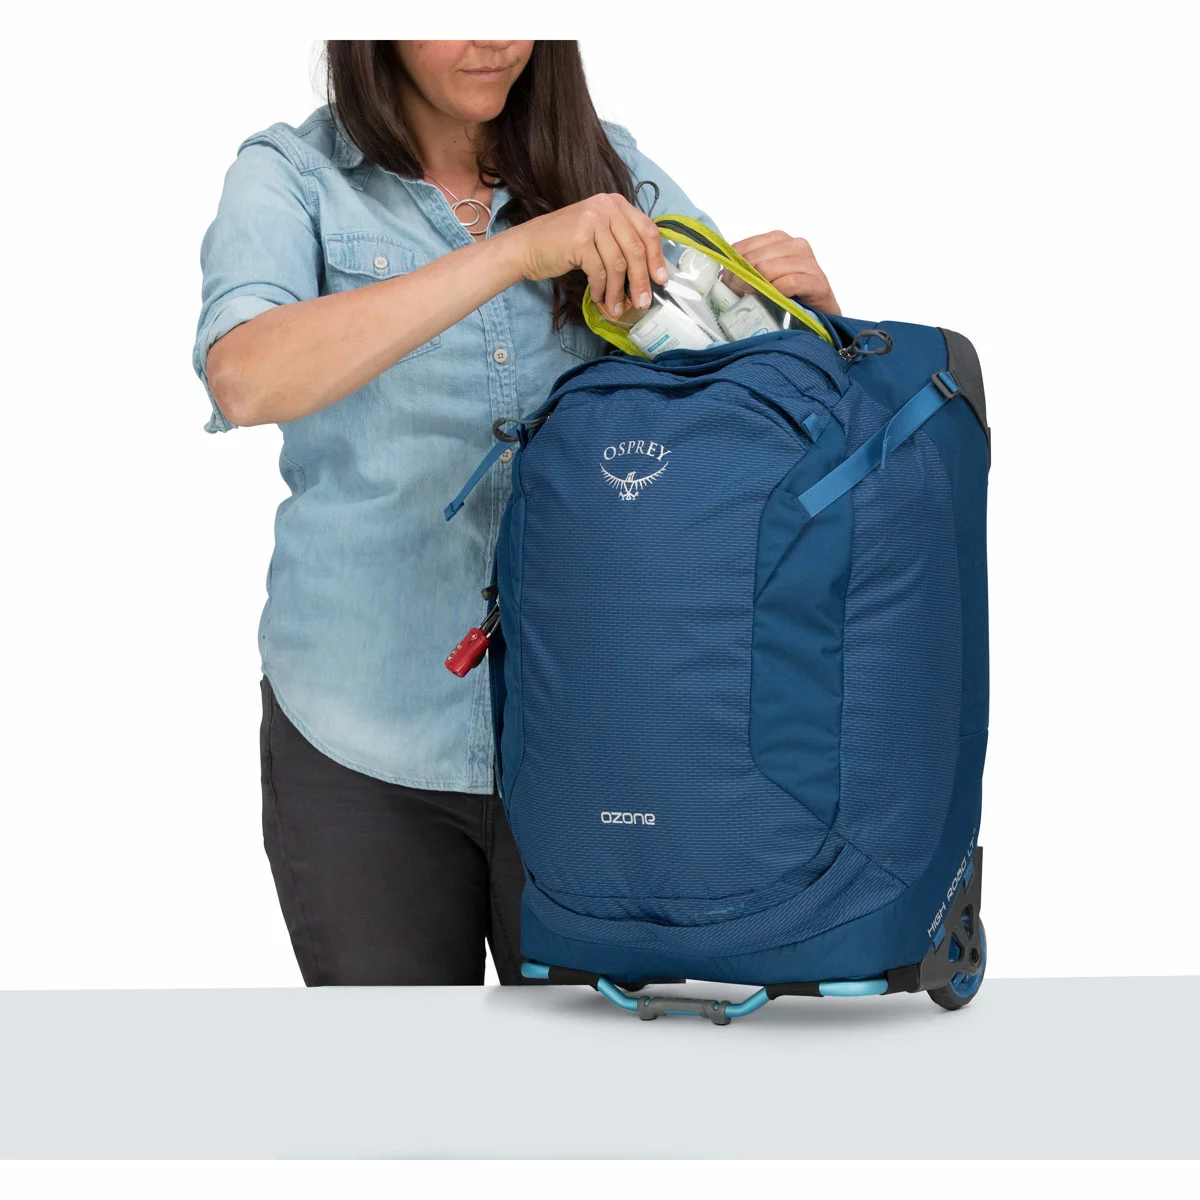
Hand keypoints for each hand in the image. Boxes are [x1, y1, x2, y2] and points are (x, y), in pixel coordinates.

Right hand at [501, 194, 666, 320]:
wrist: (527, 246)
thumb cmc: (563, 244)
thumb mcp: (598, 234)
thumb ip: (621, 241)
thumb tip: (648, 272)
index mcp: (615, 203)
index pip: (647, 230)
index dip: (657, 258)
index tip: (661, 280)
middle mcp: (605, 207)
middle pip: (636, 249)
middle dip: (641, 281)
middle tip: (643, 302)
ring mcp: (592, 221)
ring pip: (618, 264)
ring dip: (619, 291)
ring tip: (617, 308)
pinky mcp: (579, 239)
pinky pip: (599, 271)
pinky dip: (602, 289)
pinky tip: (599, 297)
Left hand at [726, 231, 840, 315]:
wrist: (818, 314)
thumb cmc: (787, 296)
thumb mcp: (761, 279)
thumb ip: (744, 271)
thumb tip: (721, 275)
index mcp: (779, 239)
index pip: (742, 247)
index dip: (732, 268)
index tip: (730, 285)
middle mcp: (795, 245)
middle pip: (754, 258)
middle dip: (742, 279)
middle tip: (741, 295)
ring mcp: (809, 261)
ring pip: (768, 268)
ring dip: (756, 287)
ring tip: (756, 300)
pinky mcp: (818, 281)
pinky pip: (789, 282)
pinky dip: (776, 292)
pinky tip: (774, 299)